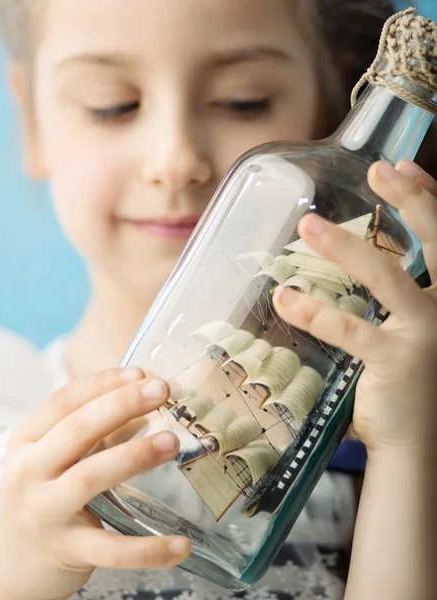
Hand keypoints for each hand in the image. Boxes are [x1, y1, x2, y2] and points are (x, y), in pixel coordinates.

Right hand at [0, 368, 189, 599]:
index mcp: (26, 440)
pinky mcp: (65, 550)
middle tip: (162, 389)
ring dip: (135, 455)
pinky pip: (111, 548)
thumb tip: (146, 405)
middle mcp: (29, 471)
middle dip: (123, 403)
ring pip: (91, 477)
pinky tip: (181, 544)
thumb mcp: (54, 460)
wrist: (6, 570)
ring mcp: (44, 511)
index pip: (64, 400)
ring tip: (172, 442)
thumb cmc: (40, 499)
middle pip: (78, 428)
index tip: (140, 372)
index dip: (103, 383)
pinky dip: (148, 549)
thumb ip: (95, 434)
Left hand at [273, 160, 436, 453]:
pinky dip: (314, 312)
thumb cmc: (411, 381)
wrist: (418, 440)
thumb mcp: (412, 328)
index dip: (428, 197)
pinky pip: (351, 330)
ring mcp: (426, 334)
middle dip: (410, 201)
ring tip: (309, 226)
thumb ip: (398, 295)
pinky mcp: (397, 362)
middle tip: (377, 169)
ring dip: (346, 247)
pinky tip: (284, 299)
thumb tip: (362, 256)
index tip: (402, 168)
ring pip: (388, 278)